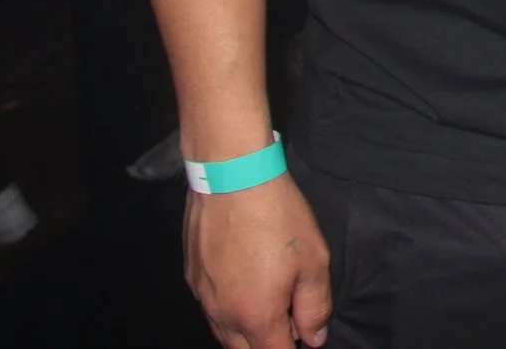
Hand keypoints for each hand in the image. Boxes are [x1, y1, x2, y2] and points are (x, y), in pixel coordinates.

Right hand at [184, 174, 331, 348]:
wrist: (231, 175)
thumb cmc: (278, 216)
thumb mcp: (313, 260)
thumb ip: (314, 306)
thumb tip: (313, 338)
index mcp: (256, 317)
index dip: (293, 347)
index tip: (303, 334)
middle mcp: (223, 315)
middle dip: (266, 344)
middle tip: (287, 319)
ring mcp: (202, 296)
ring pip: (223, 332)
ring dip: (245, 330)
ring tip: (266, 304)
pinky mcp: (191, 276)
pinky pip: (210, 307)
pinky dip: (227, 308)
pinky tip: (241, 284)